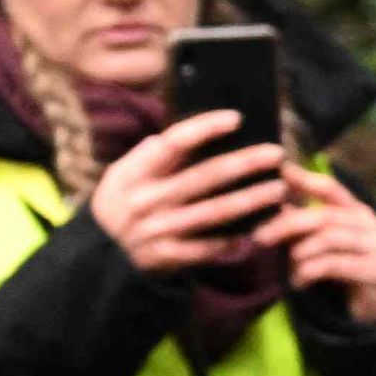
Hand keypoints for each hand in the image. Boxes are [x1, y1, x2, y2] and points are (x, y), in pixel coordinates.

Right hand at [85, 111, 294, 278]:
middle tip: (276, 154)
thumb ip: (145, 156)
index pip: (173, 143)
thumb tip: (167, 136)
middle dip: (244, 164)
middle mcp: (147, 200)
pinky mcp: (166, 256)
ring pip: (213, 213)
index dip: (205, 128)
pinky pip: (206, 248)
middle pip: (204, 177)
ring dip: (250, 200)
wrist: (96, 257)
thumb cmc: (118, 206)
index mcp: (135, 173)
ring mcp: (157, 230)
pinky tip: (258, 231)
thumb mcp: (119, 176)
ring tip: (279, 189)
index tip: (237, 118)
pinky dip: (232, 241)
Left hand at [269, 167, 375, 325]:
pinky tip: (298, 282)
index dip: (306, 180)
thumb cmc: (344, 273)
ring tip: (286, 265)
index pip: (331, 188)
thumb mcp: (320, 245)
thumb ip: (304, 225)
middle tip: (260, 237)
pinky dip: (309, 272)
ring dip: (300, 252)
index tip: (280, 171)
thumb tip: (276, 202)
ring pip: (329, 238)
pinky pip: (335, 264)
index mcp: (358, 212)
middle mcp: (372, 224)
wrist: (375, 308)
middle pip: (324, 215)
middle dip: (288, 224)